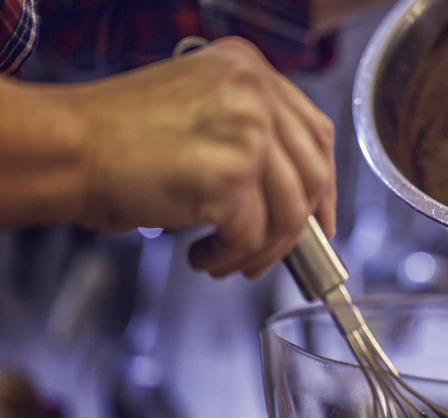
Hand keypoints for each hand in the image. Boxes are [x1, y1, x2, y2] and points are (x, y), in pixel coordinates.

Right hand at [67, 37, 336, 277]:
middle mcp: (255, 91)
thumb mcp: (200, 112)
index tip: (319, 215)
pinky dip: (232, 256)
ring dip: (261, 250)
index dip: (322, 183)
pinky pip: (253, 235)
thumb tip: (292, 194)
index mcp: (249, 68)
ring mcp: (247, 130)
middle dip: (299, 229)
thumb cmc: (118, 138)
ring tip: (230, 261)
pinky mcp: (230, 174)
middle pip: (311, 175)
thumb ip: (250, 134)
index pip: (314, 132)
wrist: (67, 147)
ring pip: (289, 213)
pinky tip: (204, 256)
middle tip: (270, 254)